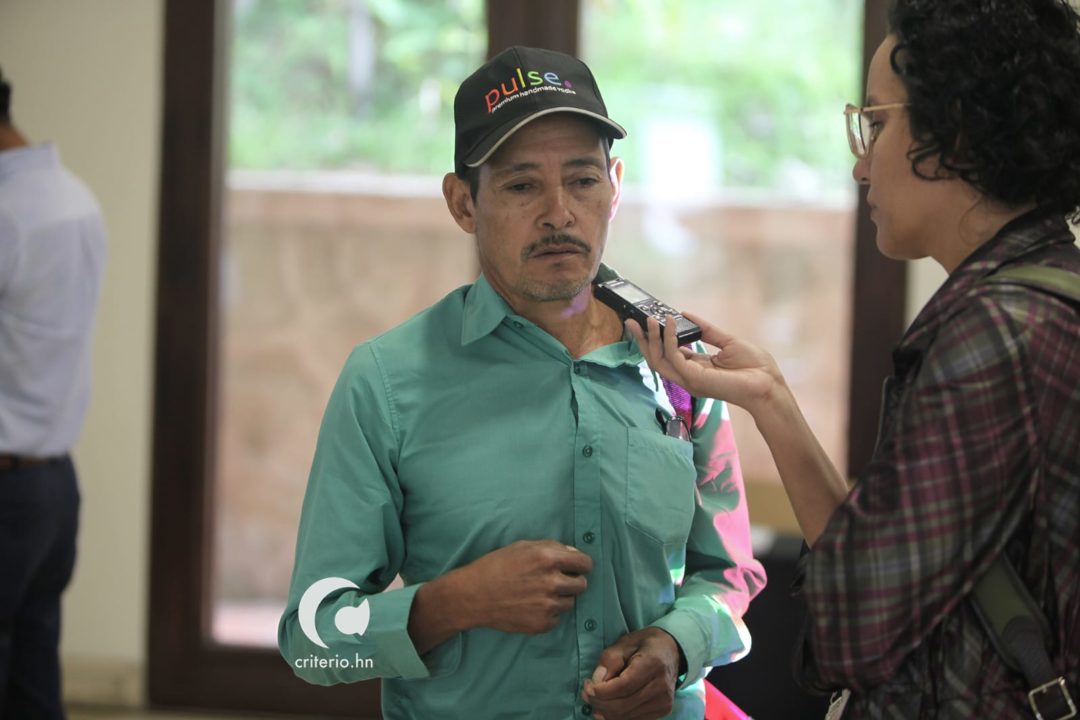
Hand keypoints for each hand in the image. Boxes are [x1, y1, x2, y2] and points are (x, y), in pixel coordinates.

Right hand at [457, 539, 592, 634]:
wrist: (474, 596)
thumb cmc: (496, 566)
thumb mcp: (523, 547)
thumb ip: (552, 548)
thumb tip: (574, 554)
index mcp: (549, 558)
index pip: (585, 563)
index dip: (581, 564)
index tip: (577, 567)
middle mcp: (552, 582)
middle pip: (582, 584)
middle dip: (572, 581)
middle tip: (556, 581)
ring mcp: (549, 605)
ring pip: (571, 602)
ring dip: (560, 597)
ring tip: (538, 594)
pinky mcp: (543, 624)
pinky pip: (558, 617)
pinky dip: (549, 612)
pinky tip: (531, 606)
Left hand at [581, 627, 681, 719]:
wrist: (672, 652)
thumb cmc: (645, 644)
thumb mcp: (625, 643)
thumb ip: (610, 660)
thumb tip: (595, 682)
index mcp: (653, 664)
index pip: (624, 686)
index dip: (602, 691)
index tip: (587, 686)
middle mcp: (661, 686)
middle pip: (624, 705)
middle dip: (600, 702)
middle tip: (586, 693)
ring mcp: (664, 701)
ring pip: (627, 716)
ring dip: (605, 711)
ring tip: (594, 699)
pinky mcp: (663, 710)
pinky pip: (634, 719)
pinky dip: (617, 716)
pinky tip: (606, 708)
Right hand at [626, 313, 784, 416]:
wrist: (769, 385)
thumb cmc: (755, 368)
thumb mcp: (728, 342)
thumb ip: (706, 330)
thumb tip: (685, 314)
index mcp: (695, 368)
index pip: (667, 354)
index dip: (655, 338)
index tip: (647, 321)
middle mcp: (688, 376)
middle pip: (656, 359)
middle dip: (643, 340)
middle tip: (632, 321)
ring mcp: (690, 379)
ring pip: (659, 360)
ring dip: (651, 338)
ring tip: (649, 319)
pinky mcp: (695, 378)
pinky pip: (674, 356)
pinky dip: (669, 339)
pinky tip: (670, 324)